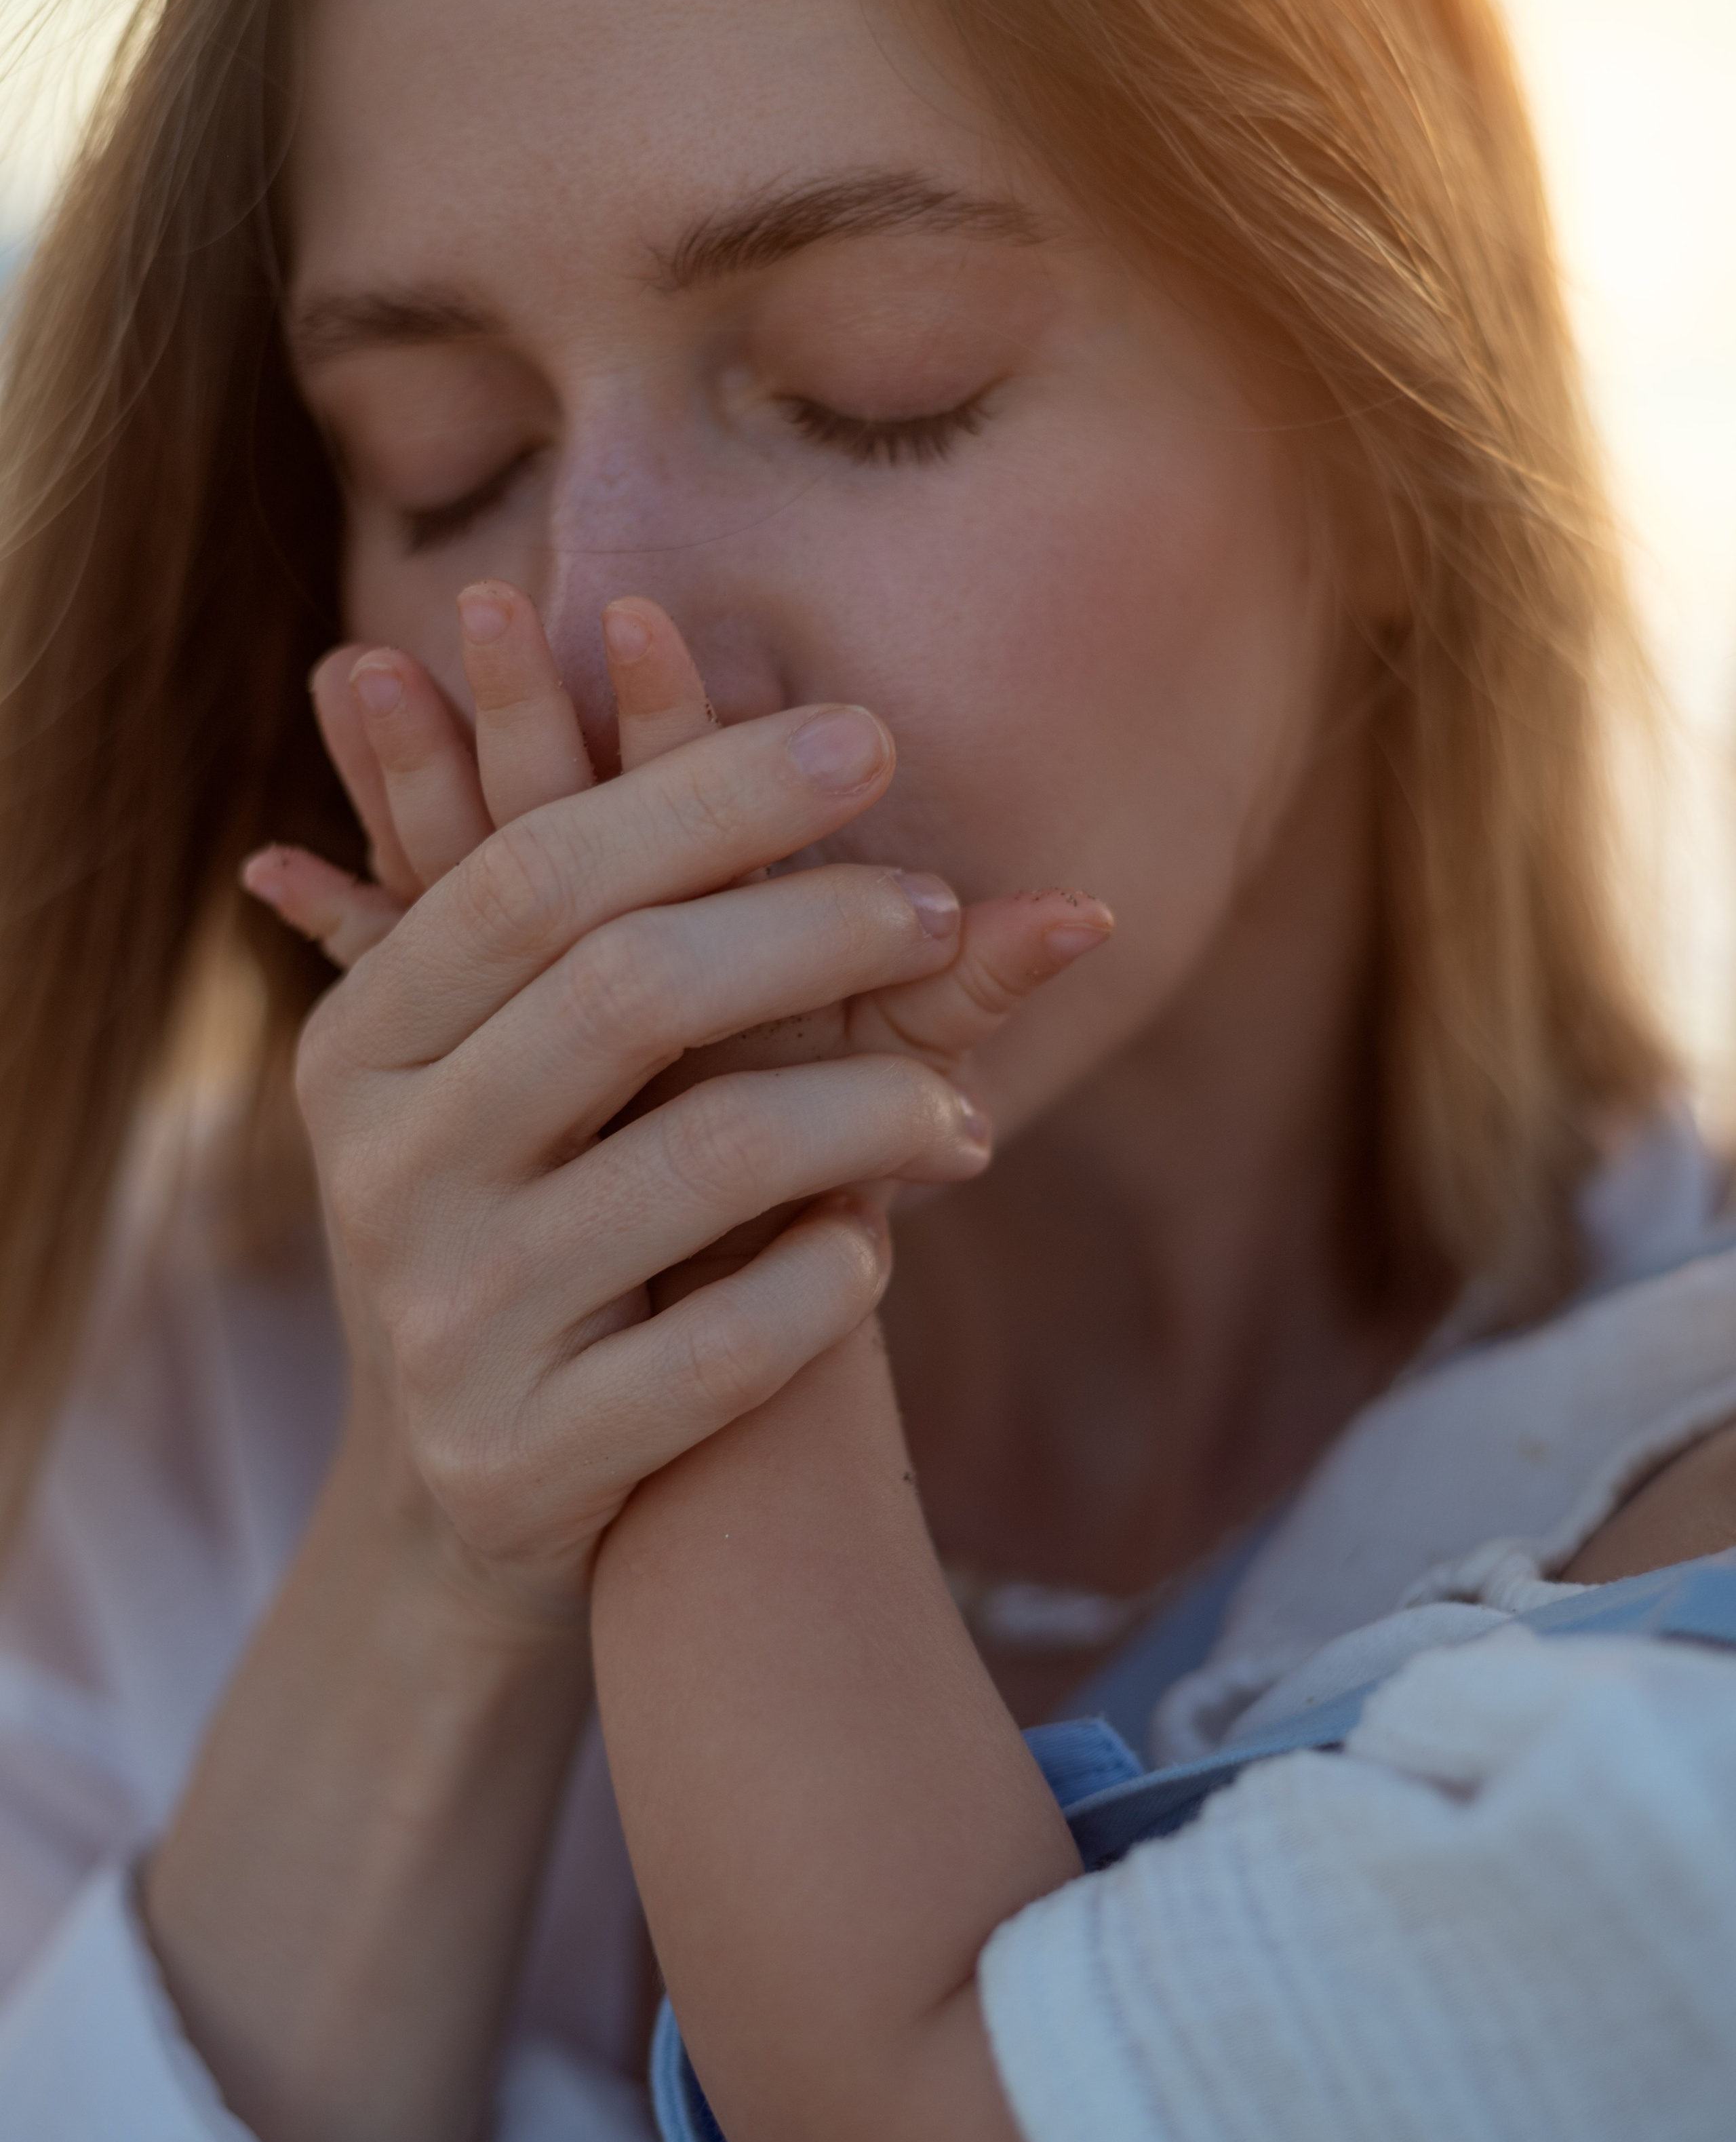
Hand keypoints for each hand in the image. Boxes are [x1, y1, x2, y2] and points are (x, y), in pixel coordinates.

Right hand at [245, 588, 1109, 1613]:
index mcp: (369, 1038)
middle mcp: (380, 1167)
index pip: (538, 872)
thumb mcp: (565, 1065)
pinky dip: (829, 1281)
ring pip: (699, 1163)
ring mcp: (443, 1319)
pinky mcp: (517, 1457)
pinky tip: (873, 1251)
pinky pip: (724, 1350)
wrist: (484, 1485)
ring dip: (869, 1116)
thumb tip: (716, 656)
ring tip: (964, 1118)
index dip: (705, 792)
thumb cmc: (565, 1215)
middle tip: (934, 908)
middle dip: (811, 928)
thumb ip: (647, 893)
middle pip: (623, 991)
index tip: (868, 736)